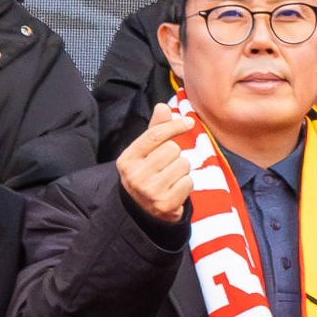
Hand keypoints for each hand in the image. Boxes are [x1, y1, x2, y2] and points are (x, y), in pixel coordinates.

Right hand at [115, 107, 196, 223]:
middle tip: (166, 166)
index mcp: (127, 159)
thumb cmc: (147, 174)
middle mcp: (135, 175)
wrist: (142, 210)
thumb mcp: (145, 152)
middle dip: (175, 155)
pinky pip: (189, 182)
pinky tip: (175, 189)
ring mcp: (149, 191)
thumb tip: (163, 106)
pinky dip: (186, 184)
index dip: (174, 125)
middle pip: (172, 149)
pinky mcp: (165, 204)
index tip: (189, 122)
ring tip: (170, 178)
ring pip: (183, 165)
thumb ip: (155, 129)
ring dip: (182, 170)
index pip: (155, 135)